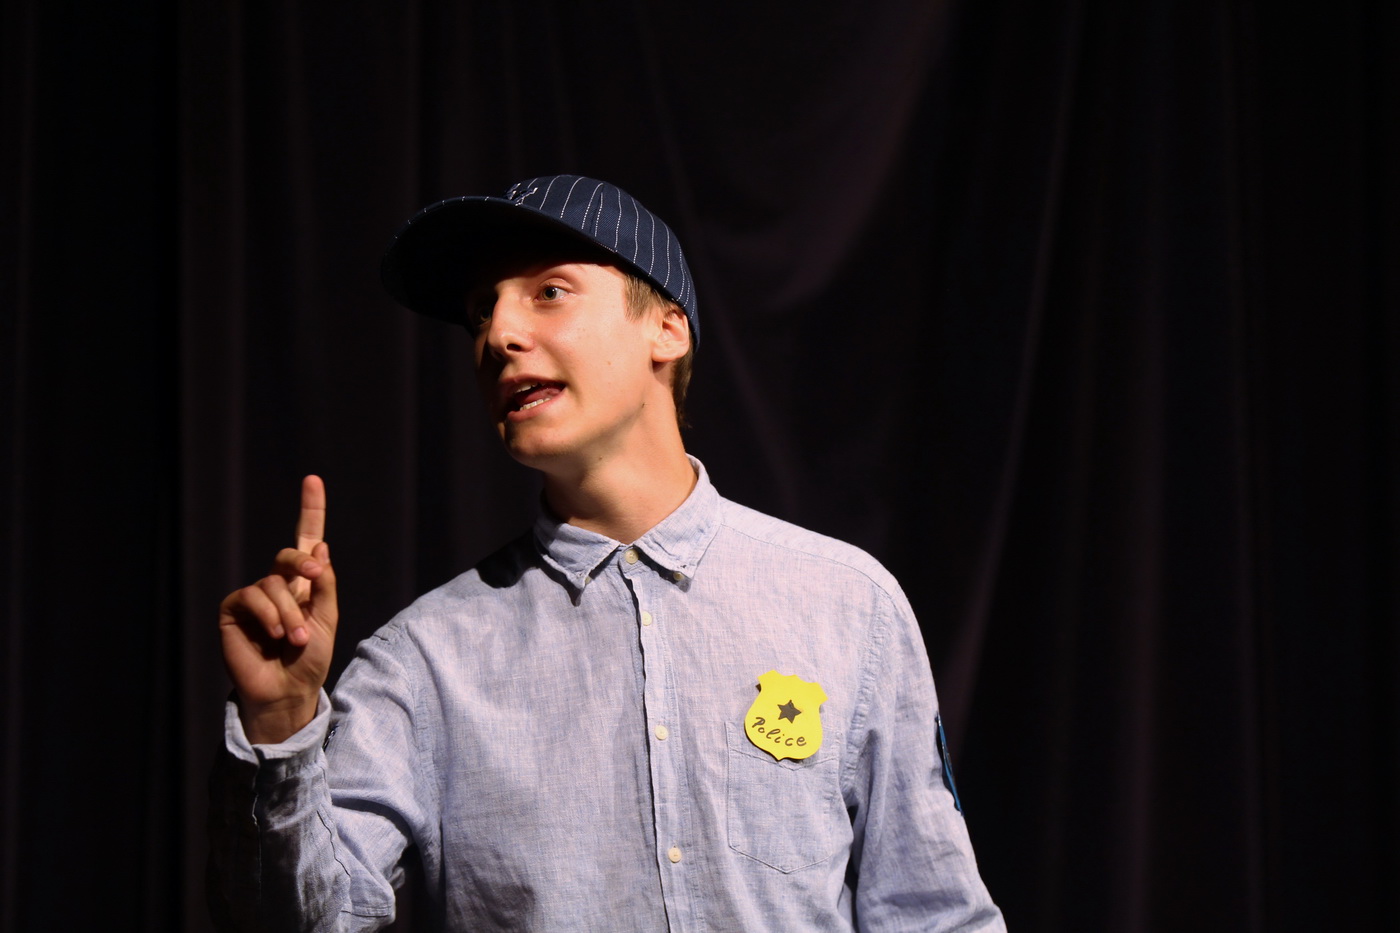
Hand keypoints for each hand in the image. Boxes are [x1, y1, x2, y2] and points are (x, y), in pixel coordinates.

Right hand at [218, 475, 338, 743]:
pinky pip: (251, 596)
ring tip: (295, 640)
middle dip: (303, 564)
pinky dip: (268, 614)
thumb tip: (320, 547)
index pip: (307, 541)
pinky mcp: (234, 611)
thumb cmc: (309, 660)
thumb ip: (324, 585)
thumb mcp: (327, 620)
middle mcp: (278, 585)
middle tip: (314, 580)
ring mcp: (254, 597)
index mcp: (304, 584)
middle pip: (289, 555)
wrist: (287, 691)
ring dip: (289, 613)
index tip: (312, 479)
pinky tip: (273, 636)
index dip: (310, 510)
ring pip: (274, 584)